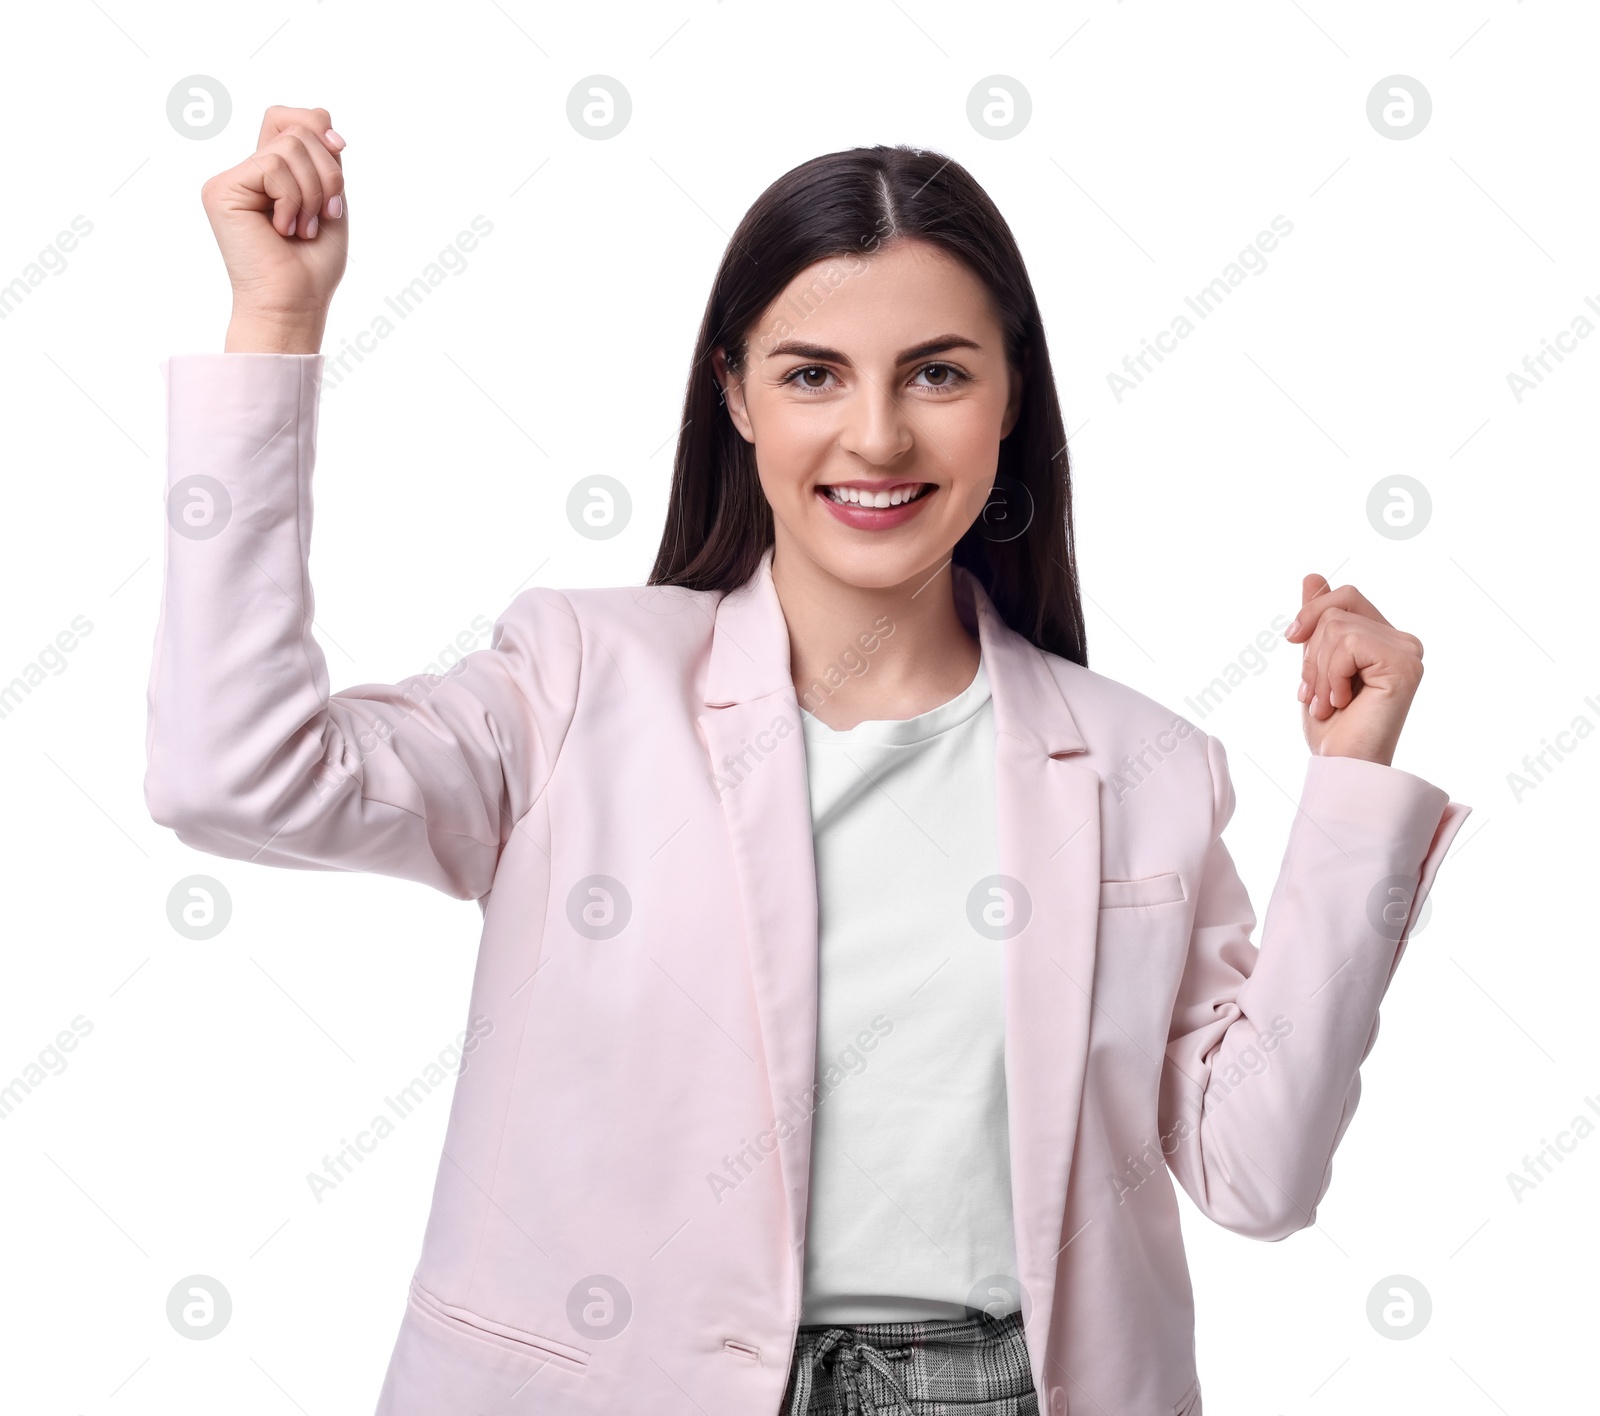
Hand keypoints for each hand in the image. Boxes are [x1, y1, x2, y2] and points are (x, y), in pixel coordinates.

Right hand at [200, 105, 348, 349]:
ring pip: (288, 147)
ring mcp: (231, 179)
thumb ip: (323, 157)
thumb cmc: (312, 265)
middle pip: (295, 129)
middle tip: (323, 215)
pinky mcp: (220, 189)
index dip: (317, 127)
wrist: (294, 304)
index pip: (291, 119)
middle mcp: (248, 172)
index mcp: (273, 174)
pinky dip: (293, 199)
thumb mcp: (330, 200)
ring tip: (302, 228)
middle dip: (327, 172)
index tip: (339, 151)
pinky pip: (272, 166)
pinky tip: (283, 229)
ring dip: (313, 192)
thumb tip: (322, 115)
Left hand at [1284, 574, 1423, 765]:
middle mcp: (1404, 641)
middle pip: (1340, 606)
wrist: (1340, 765)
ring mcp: (1408, 651)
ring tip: (1329, 703)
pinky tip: (1342, 702)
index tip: (1291, 640)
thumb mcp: (1316, 665)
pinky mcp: (1404, 664)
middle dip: (1311, 649)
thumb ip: (1319, 623)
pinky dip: (1331, 675)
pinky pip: (1348, 643)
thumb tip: (1313, 577)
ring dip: (1318, 670)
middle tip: (1312, 691)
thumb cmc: (1332, 726)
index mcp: (1385, 638)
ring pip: (1339, 626)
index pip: (1345, 596)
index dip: (1312, 612)